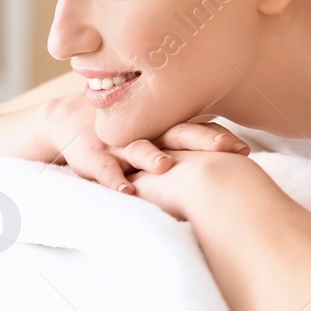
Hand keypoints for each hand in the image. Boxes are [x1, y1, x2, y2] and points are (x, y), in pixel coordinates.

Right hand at [37, 93, 250, 194]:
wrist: (67, 120)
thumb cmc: (125, 132)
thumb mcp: (156, 133)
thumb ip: (188, 139)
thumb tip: (238, 154)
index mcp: (163, 126)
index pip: (196, 129)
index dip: (219, 137)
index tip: (243, 150)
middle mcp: (144, 131)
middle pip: (175, 133)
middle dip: (200, 140)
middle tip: (223, 149)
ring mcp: (117, 142)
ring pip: (138, 148)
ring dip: (151, 157)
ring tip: (166, 167)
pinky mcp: (90, 154)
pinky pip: (102, 169)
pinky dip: (113, 179)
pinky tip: (125, 191)